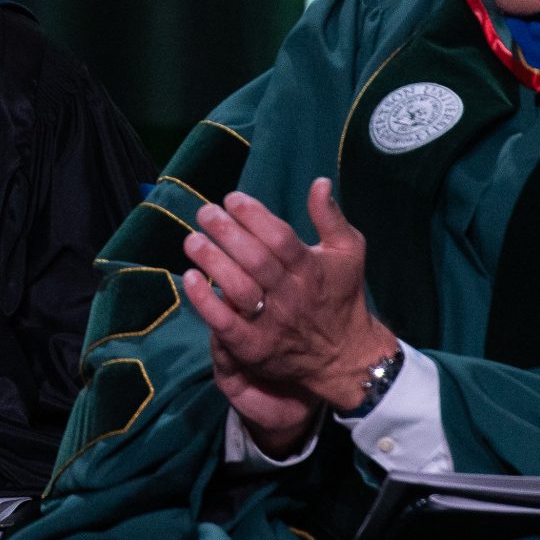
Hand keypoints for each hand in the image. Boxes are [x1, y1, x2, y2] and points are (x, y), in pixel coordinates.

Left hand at [181, 178, 392, 434]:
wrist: (344, 357)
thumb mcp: (349, 252)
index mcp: (312, 269)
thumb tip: (319, 182)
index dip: (254, 216)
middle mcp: (291, 295)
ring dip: (213, 262)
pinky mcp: (254, 348)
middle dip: (226, 232)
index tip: (232, 199)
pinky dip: (204, 303)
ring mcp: (272, 324)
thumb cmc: (341, 296)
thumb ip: (331, 218)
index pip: (280, 237)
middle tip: (205, 212)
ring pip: (239, 289)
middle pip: (255, 259)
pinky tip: (190, 278)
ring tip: (193, 240)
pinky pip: (225, 325)